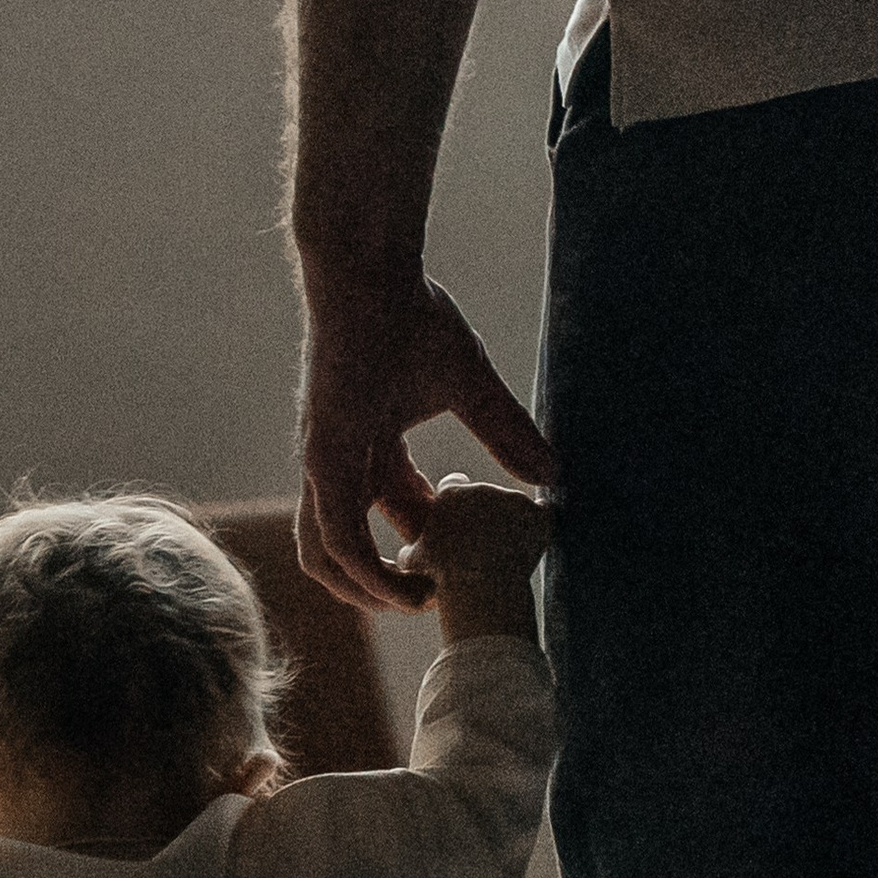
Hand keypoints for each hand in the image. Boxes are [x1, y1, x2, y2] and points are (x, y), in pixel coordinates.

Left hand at [295, 264, 556, 613]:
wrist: (371, 275)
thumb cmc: (412, 316)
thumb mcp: (471, 387)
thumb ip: (507, 433)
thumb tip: (553, 473)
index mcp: (370, 448)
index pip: (393, 514)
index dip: (424, 546)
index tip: (464, 563)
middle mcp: (339, 465)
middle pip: (346, 549)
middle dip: (385, 584)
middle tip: (433, 597)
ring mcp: (326, 465)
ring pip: (327, 555)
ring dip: (370, 591)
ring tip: (419, 602)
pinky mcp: (324, 459)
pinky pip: (335, 536)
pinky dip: (366, 571)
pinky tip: (403, 586)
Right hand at [395, 472, 551, 641]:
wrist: (480, 586)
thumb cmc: (441, 578)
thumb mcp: (412, 563)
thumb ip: (411, 549)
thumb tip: (408, 553)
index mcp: (449, 495)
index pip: (454, 485)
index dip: (457, 502)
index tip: (459, 519)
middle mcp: (482, 489)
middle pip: (485, 495)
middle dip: (484, 512)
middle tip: (483, 541)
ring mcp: (513, 500)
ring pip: (514, 505)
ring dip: (511, 519)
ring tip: (506, 550)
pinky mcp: (538, 515)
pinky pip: (545, 511)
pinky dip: (541, 520)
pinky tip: (537, 534)